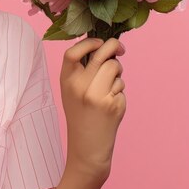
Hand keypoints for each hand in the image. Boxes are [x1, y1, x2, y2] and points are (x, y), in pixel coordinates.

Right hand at [60, 37, 126, 183]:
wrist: (86, 146)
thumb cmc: (80, 115)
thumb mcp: (71, 90)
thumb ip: (81, 70)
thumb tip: (102, 47)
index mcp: (66, 81)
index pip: (72, 52)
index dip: (88, 42)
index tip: (99, 42)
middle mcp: (80, 86)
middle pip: (102, 55)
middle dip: (114, 47)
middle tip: (120, 48)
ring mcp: (97, 95)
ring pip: (115, 68)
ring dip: (118, 73)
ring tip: (109, 87)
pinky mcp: (113, 105)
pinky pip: (122, 86)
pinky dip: (120, 91)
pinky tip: (111, 104)